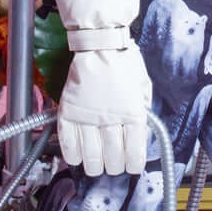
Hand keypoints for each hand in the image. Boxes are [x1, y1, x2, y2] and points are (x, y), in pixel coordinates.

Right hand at [56, 43, 151, 175]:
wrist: (101, 44)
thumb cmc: (125, 62)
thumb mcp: (143, 87)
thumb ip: (142, 110)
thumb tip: (140, 132)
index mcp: (133, 111)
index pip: (135, 150)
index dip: (134, 164)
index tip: (132, 167)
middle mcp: (111, 117)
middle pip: (113, 156)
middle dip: (114, 167)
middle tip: (114, 167)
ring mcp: (89, 115)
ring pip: (91, 153)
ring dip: (94, 165)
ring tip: (96, 167)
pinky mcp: (70, 110)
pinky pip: (68, 140)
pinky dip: (72, 154)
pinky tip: (76, 158)